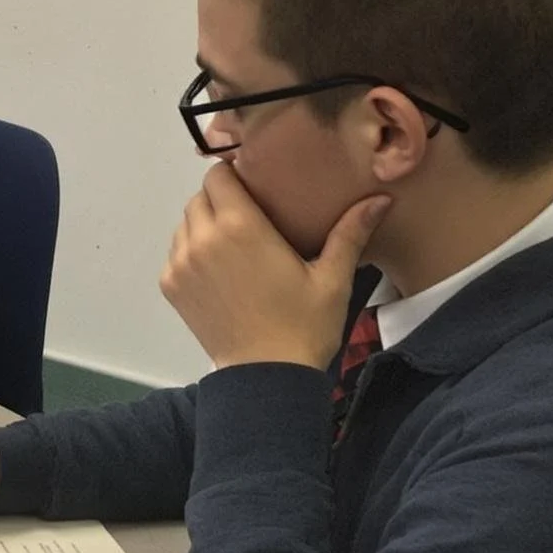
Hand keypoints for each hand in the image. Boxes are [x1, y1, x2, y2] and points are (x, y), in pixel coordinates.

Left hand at [161, 164, 391, 371]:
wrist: (266, 377)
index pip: (218, 175)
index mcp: (240, 227)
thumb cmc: (304, 325)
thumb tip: (381, 200)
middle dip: (221, 200)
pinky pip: (176, 253)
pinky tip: (221, 269)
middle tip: (250, 217)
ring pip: (185, 224)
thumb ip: (350, 233)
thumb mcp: (332, 278)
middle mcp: (202, 239)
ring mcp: (181, 264)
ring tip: (235, 244)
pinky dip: (192, 252)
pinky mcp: (171, 286)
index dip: (234, 175)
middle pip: (199, 197)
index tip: (254, 185)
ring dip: (204, 225)